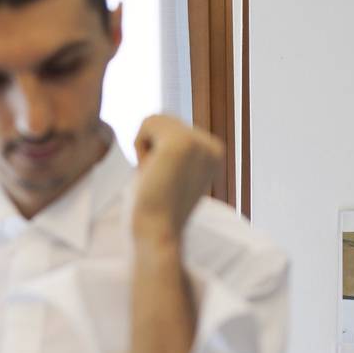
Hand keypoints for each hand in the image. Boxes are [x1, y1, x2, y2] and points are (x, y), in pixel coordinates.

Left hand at [133, 115, 223, 240]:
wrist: (156, 233)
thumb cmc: (154, 209)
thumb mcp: (172, 171)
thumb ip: (172, 148)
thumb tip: (157, 122)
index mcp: (214, 152)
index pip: (172, 127)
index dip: (158, 154)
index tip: (167, 182)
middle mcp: (212, 145)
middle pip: (163, 119)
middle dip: (150, 148)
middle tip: (158, 180)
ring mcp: (199, 142)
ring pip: (155, 119)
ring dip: (144, 149)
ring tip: (155, 177)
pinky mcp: (181, 142)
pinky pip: (146, 123)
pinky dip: (139, 147)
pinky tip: (150, 172)